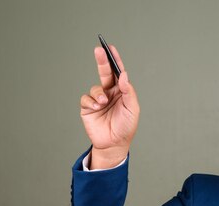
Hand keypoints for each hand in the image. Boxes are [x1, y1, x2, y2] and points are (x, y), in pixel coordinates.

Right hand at [79, 44, 139, 168]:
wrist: (114, 144)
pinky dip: (91, 101)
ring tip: (102, 102)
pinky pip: (86, 99)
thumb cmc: (126, 127)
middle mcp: (109, 93)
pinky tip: (97, 107)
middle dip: (102, 61)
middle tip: (99, 49)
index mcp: (121, 91)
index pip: (117, 72)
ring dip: (98, 93)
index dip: (114, 60)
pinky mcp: (88, 108)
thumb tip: (123, 75)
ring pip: (95, 88)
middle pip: (105, 73)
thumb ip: (128, 92)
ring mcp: (98, 100)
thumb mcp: (132, 109)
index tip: (111, 47)